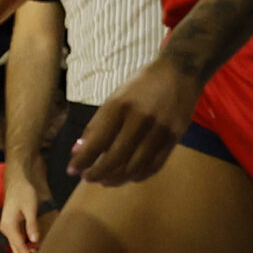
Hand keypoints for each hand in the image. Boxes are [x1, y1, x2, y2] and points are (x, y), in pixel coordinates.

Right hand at [2, 155, 49, 252]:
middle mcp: (6, 229)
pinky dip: (25, 244)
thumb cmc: (24, 192)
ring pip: (16, 245)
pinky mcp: (11, 224)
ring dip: (26, 251)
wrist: (17, 181)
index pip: (20, 247)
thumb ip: (32, 224)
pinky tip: (36, 244)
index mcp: (9, 226)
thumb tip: (35, 240)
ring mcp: (7, 227)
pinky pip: (17, 238)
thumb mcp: (30, 208)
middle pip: (16, 249)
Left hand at [68, 58, 201, 185]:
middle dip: (97, 174)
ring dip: (117, 179)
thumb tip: (78, 152)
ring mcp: (160, 130)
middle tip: (88, 178)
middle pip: (115, 159)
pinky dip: (139, 175)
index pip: (97, 142)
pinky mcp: (175, 137)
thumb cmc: (141, 85)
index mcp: (119, 106)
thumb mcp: (115, 98)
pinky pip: (155, 165)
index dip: (82, 161)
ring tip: (106, 180)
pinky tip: (130, 176)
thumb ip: (97, 126)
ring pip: (135, 166)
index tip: (72, 170)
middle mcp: (140, 119)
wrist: (180, 71)